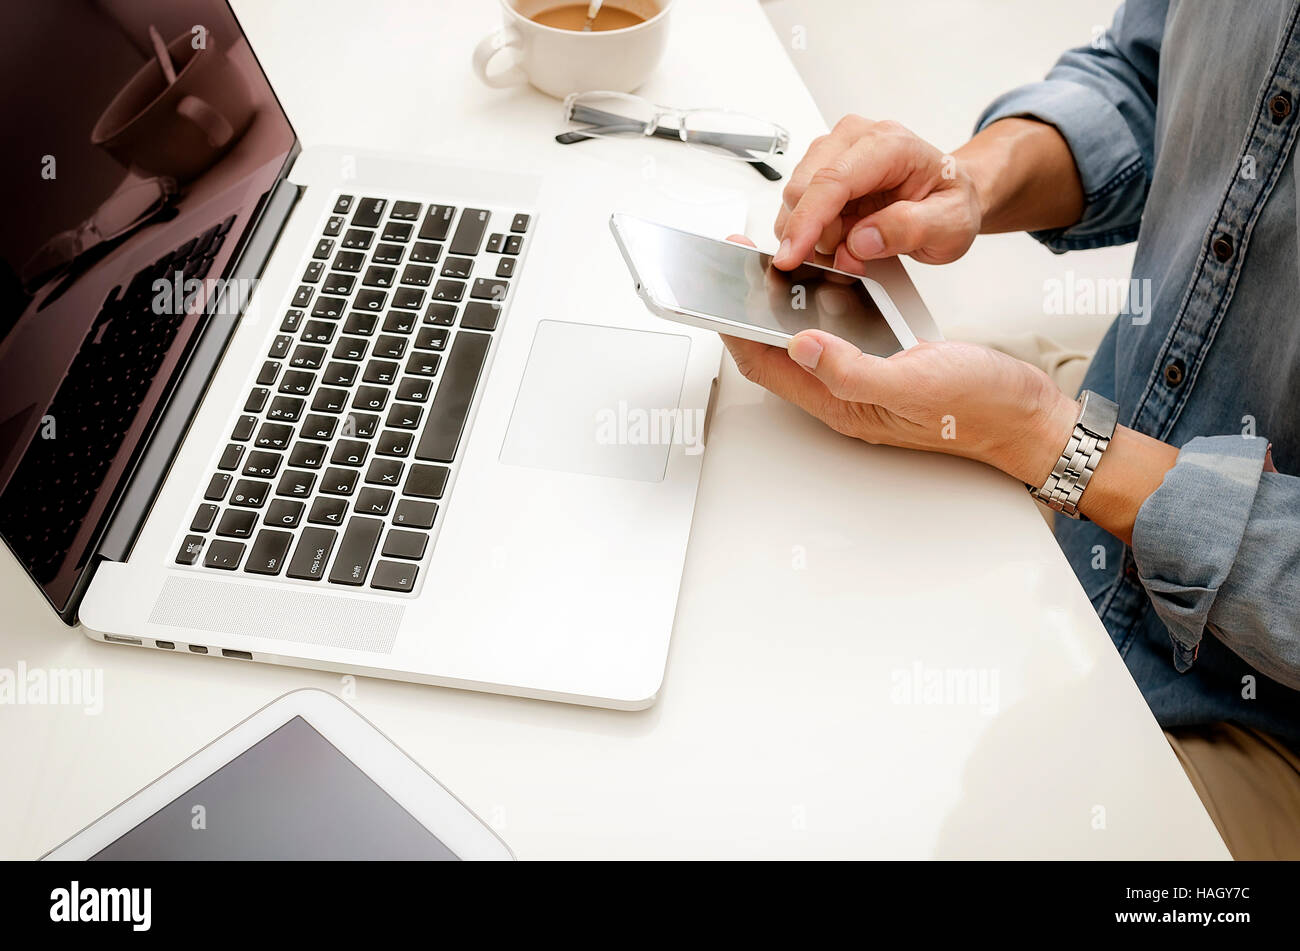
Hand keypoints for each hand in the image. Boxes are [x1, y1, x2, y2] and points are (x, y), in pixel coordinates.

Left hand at [722, 239, 1075, 485]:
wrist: (1031, 417)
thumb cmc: (982, 408)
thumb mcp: (915, 384)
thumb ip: (853, 370)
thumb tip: (800, 344)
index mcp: (840, 404)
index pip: (765, 364)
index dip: (736, 326)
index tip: (720, 286)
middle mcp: (844, 394)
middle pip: (777, 349)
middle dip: (752, 308)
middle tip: (742, 262)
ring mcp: (864, 379)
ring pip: (807, 339)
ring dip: (786, 304)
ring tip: (775, 264)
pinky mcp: (886, 363)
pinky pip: (841, 333)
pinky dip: (826, 304)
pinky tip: (830, 278)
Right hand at [773, 115, 982, 270]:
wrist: (949, 192)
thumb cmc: (950, 201)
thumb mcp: (951, 224)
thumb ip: (910, 230)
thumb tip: (861, 240)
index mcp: (888, 144)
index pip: (832, 180)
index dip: (806, 222)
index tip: (790, 256)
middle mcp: (854, 138)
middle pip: (802, 190)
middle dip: (817, 235)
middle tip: (853, 256)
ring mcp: (833, 151)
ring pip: (795, 202)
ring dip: (817, 236)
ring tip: (856, 244)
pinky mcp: (820, 169)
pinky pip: (799, 208)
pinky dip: (814, 233)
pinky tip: (843, 235)